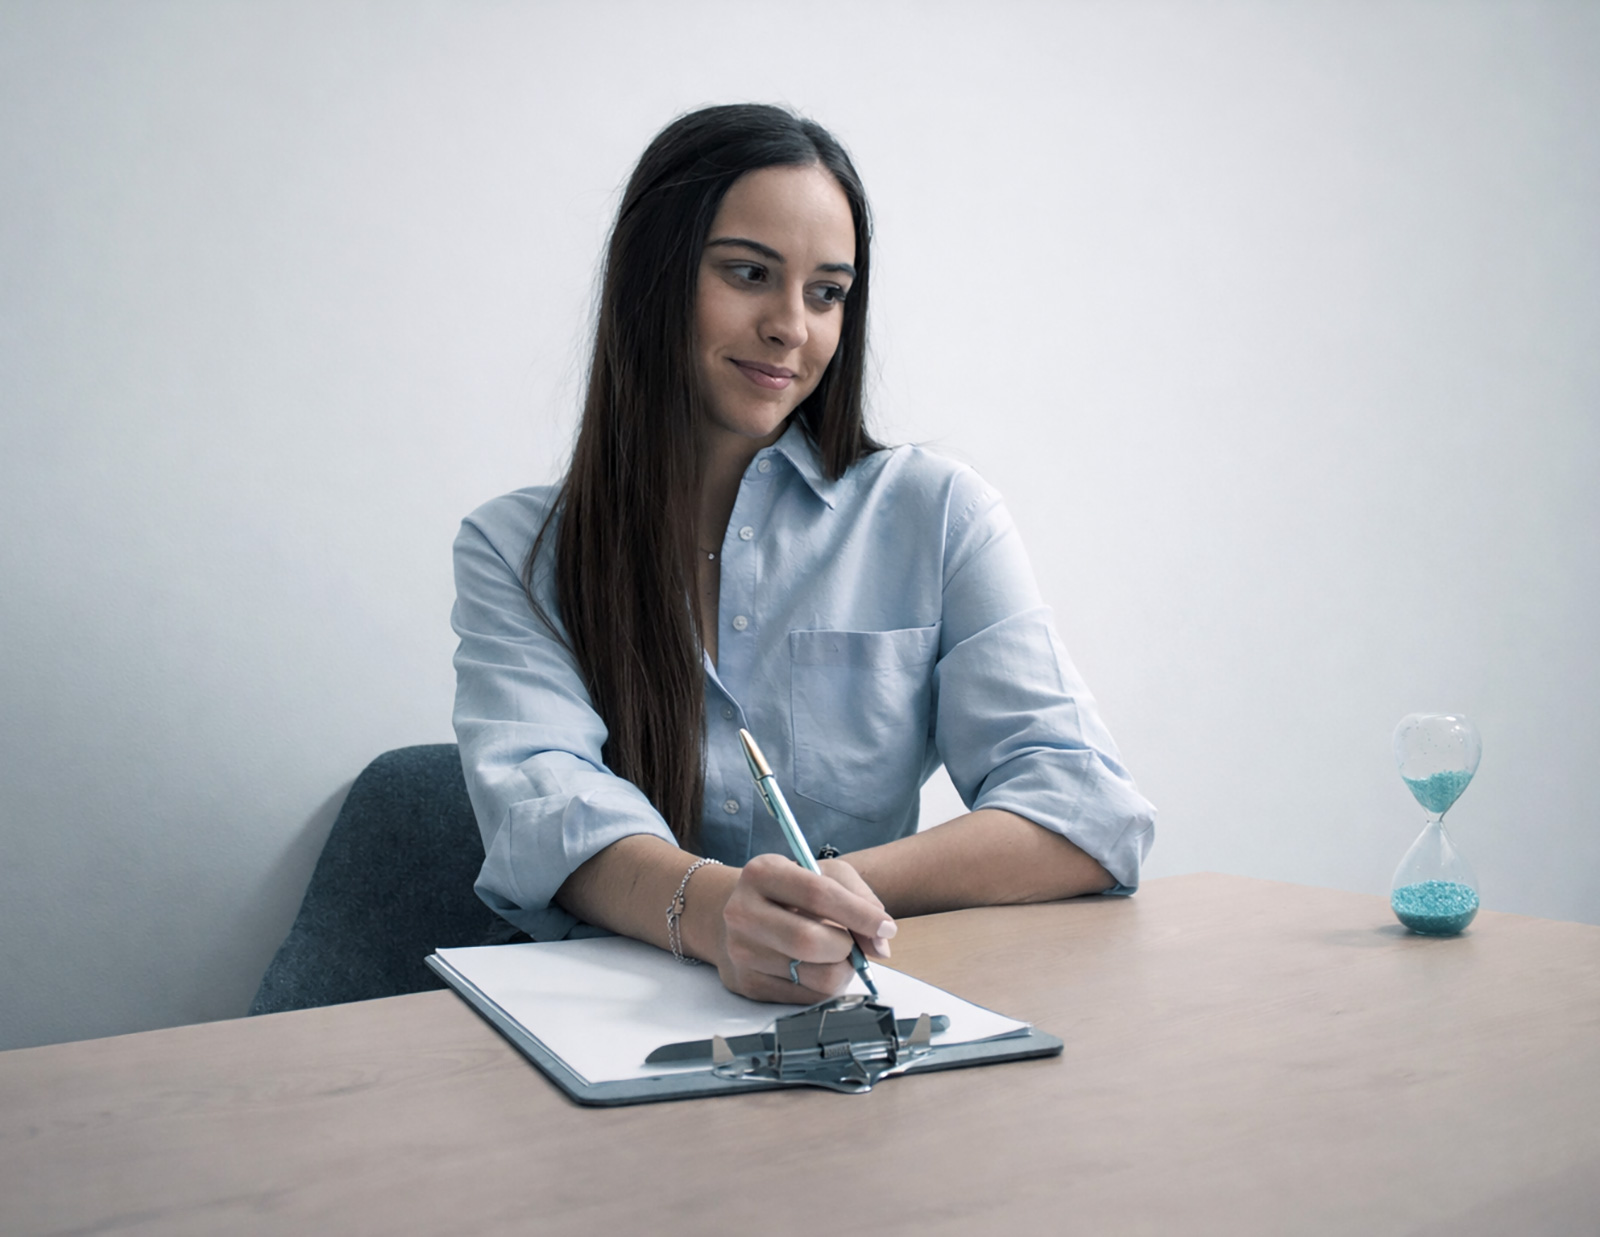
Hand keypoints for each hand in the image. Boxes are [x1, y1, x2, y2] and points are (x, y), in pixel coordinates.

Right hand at [712, 853, 896, 1001]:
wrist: (735, 914)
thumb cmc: (790, 893)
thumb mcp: (822, 875)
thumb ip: (859, 898)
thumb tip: (880, 944)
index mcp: (762, 873)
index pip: (817, 894)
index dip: (858, 913)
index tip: (886, 927)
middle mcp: (742, 911)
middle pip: (810, 942)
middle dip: (847, 947)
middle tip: (852, 943)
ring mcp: (740, 951)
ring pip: (814, 977)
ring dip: (840, 970)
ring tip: (834, 954)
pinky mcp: (746, 984)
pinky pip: (805, 998)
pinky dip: (823, 986)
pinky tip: (814, 967)